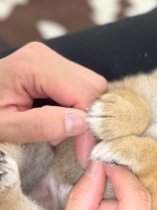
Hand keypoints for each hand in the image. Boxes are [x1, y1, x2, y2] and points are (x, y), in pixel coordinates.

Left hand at [0, 42, 106, 164]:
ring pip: (93, 88)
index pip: (83, 92)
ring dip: (85, 114)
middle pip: (94, 86)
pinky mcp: (54, 69)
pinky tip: (61, 118)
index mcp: (33, 65)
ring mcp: (51, 60)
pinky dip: (80, 108)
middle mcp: (47, 56)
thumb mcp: (2, 129)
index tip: (83, 154)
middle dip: (90, 118)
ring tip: (61, 130)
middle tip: (74, 143)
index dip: (88, 125)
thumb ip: (40, 125)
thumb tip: (81, 122)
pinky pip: (83, 88)